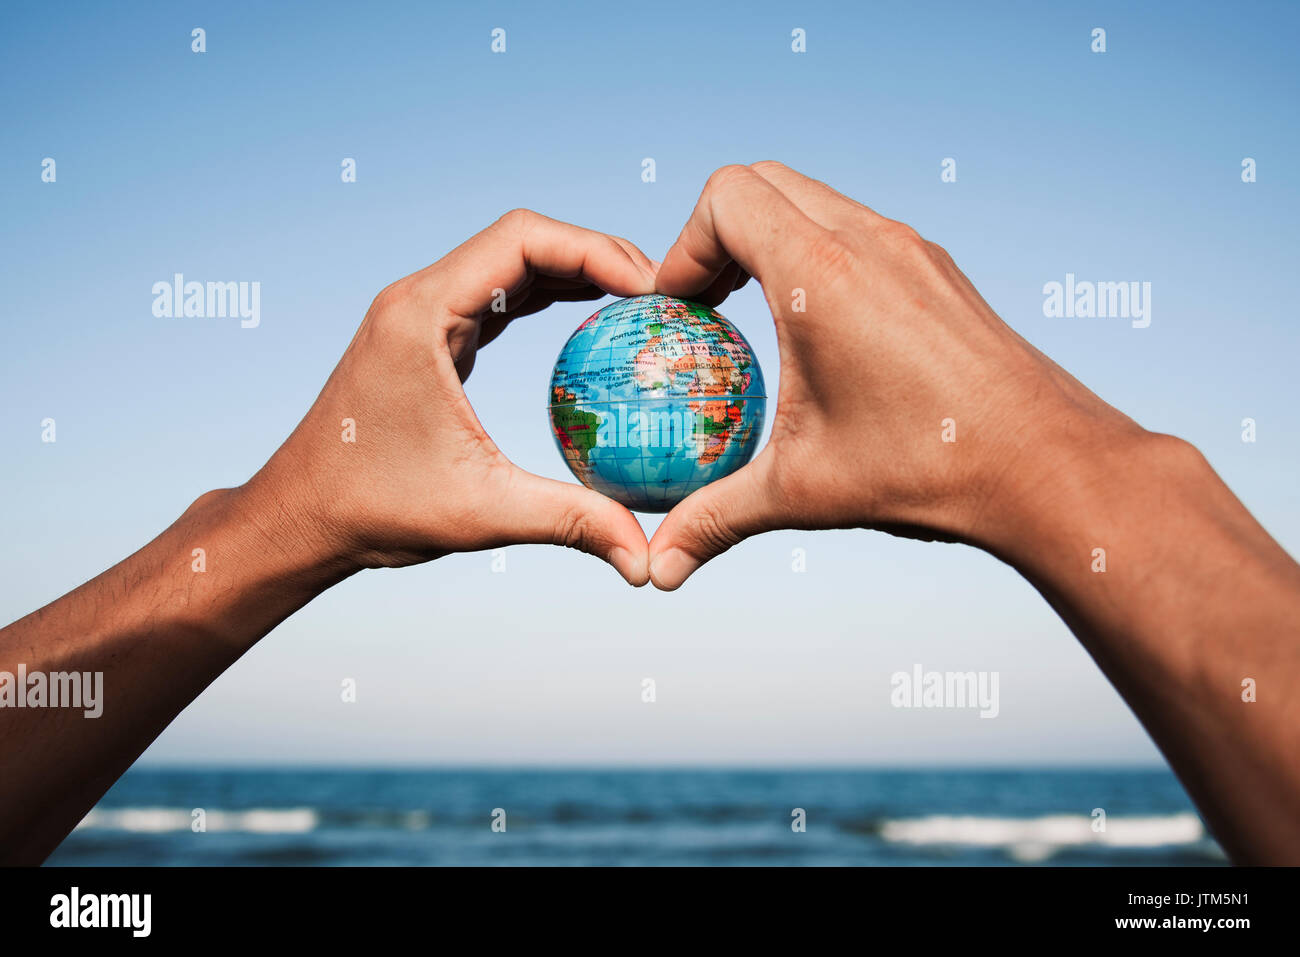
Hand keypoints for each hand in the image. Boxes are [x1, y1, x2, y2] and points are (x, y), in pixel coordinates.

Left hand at [246, 209, 657, 584]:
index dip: (596, 250)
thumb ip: (570, 522)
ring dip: (573, 273)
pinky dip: (546, 299)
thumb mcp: (481, 513)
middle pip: (523, 240)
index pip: (523, 239)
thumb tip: (646, 561)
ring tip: (639, 303)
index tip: (650, 289)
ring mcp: (420, 314)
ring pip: (510, 264)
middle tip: (660, 296)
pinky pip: (496, 297)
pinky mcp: (426, 338)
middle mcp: (418, 299)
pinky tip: (589, 322)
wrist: (300, 518)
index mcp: (422, 314)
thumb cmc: (371, 508)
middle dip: (596, 255)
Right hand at [648, 162, 1145, 588]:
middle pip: (763, 182)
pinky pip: (859, 230)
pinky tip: (824, 332)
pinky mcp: (939, 269)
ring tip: (757, 314)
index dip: (683, 246)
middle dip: (718, 233)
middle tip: (707, 304)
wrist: (1046, 463)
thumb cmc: (927, 469)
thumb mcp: (802, 493)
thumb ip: (715, 519)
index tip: (680, 309)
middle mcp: (867, 240)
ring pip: (815, 199)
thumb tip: (659, 568)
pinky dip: (820, 255)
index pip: (725, 198)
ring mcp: (910, 248)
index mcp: (820, 273)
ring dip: (771, 239)